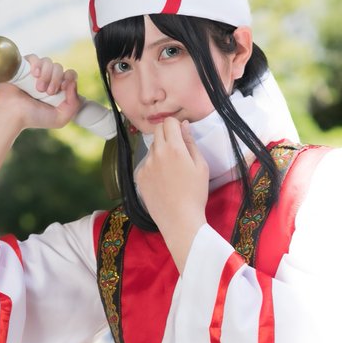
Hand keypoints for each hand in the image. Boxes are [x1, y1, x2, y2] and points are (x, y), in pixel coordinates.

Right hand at [0, 53, 82, 131]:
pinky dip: (37, 64)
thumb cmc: (34, 117)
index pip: (70, 74)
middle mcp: (47, 78)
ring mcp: (35, 72)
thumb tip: (74, 83)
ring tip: (38, 88)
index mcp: (57, 89)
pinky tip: (34, 75)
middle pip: (59, 67)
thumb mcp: (60, 118)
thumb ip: (74, 104)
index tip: (63, 87)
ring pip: (49, 62)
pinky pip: (35, 57)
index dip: (70, 77)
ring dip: (46, 75)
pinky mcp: (23, 66)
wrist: (12, 113)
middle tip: (47, 92)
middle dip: (56, 79)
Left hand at [136, 119, 208, 270]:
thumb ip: (191, 143)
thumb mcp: (201, 166)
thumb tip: (184, 125)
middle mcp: (157, 153)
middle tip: (176, 149)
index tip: (181, 134)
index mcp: (174, 149)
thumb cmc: (195, 194)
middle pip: (157, 131)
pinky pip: (146, 163)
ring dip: (160, 151)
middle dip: (166, 134)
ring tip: (171, 171)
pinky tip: (162, 181)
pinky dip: (153, 166)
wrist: (179, 220)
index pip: (168, 122)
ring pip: (152, 148)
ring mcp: (146, 165)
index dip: (176, 125)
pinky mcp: (140, 177)